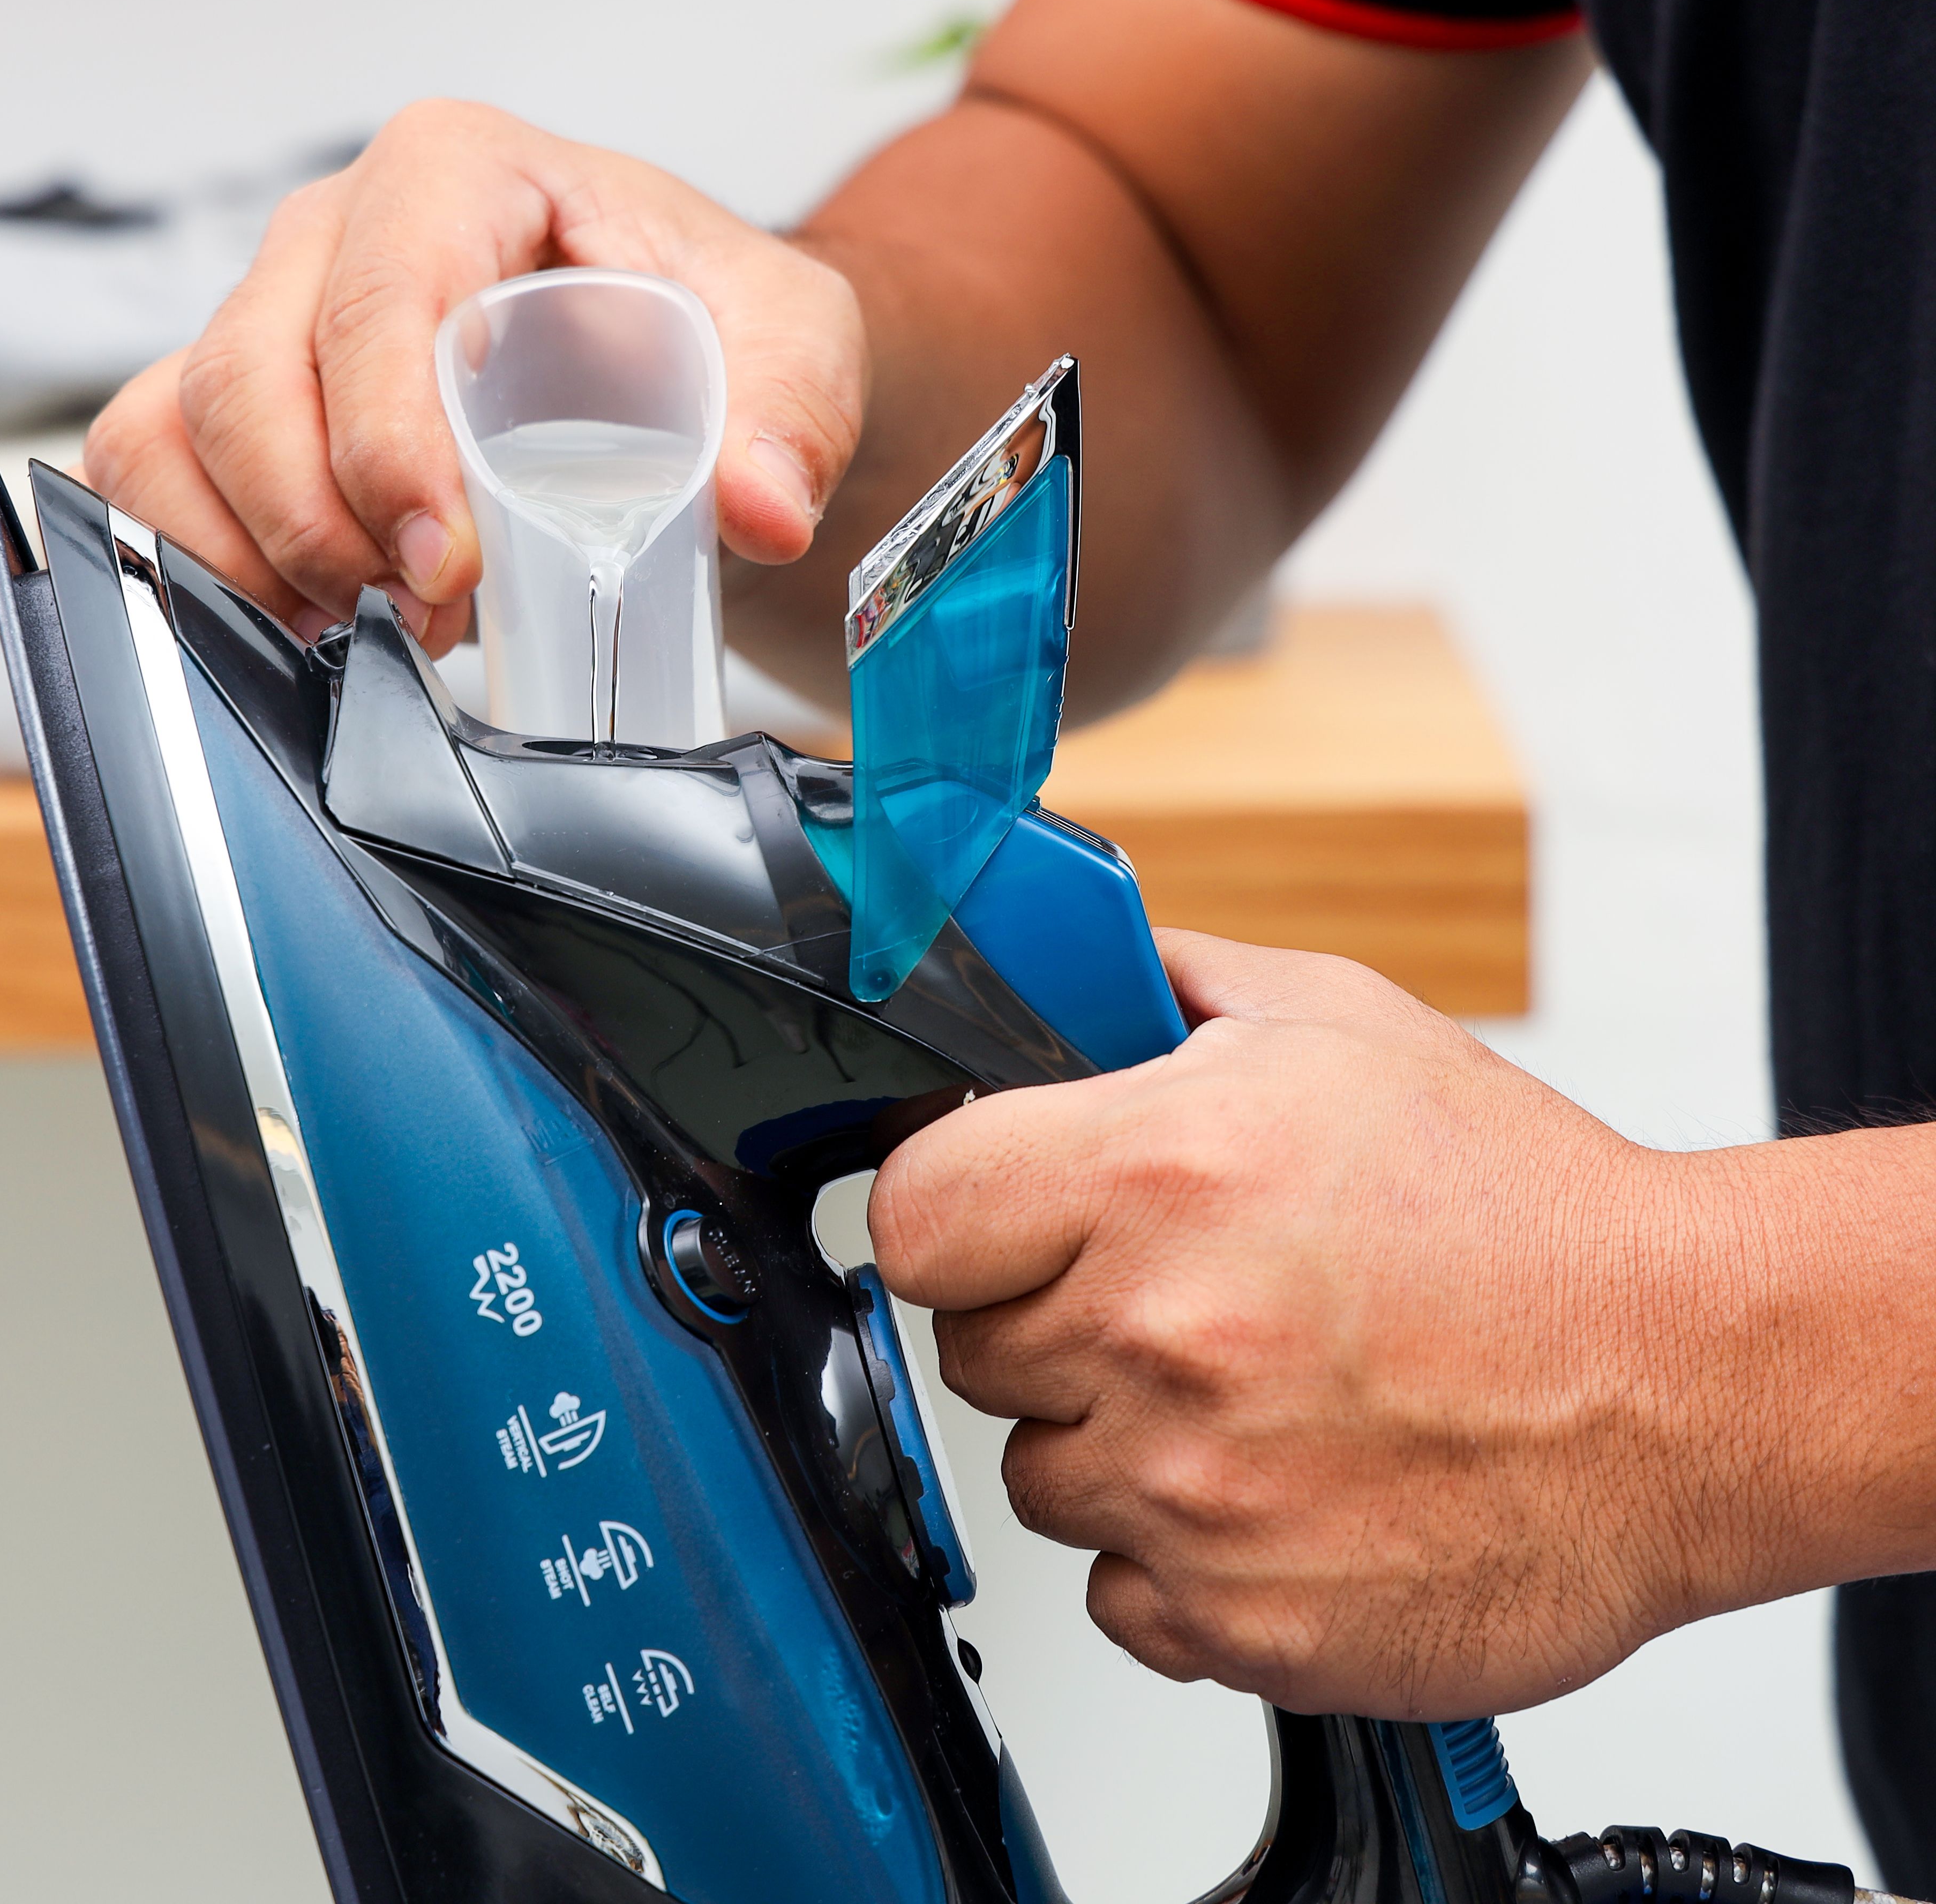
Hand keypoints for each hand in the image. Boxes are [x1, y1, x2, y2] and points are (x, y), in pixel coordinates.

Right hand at [82, 100, 865, 643]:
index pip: (380, 295)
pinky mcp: (233, 396)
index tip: (445, 559)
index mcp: (460, 171)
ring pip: (176, 429)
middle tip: (425, 613)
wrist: (671, 361)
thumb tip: (760, 504)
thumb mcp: (791, 344)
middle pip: (250, 374)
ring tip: (373, 622)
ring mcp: (270, 309)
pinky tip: (302, 619)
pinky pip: (150, 471)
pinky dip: (203, 561)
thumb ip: (791, 410)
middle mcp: (338, 228)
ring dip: (260, 554)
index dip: (388, 440)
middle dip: (320, 523)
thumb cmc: (706, 328)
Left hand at [867, 931, 1808, 1718]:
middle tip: (1169, 1295)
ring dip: (1112, 1440)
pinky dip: (1177, 1555)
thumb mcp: (1332, 1022)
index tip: (993, 1221)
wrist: (1682, 1380)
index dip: (947, 1216)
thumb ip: (1160, 983)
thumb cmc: (1520, 1210)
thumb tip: (1055, 974)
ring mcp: (1194, 1493)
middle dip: (1047, 1317)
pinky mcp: (1244, 1618)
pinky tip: (1273, 1485)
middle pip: (970, 1348)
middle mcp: (1154, 1334)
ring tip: (1246, 1390)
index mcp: (1152, 1173)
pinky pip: (1121, 1594)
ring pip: (1040, 1475)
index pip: (910, 1216)